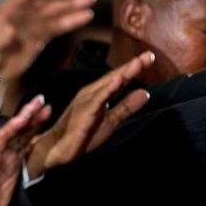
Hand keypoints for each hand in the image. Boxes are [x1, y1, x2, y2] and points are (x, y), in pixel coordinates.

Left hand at [0, 0, 95, 79]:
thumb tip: (10, 30)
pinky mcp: (39, 38)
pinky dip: (71, 22)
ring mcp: (32, 25)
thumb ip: (1, 40)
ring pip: (55, 12)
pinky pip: (57, 27)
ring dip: (72, 5)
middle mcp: (22, 14)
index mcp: (8, 11)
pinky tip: (86, 17)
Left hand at [0, 96, 50, 205]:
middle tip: (40, 100)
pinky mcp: (14, 166)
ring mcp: (6, 158)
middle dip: (27, 115)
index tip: (26, 114)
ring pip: (22, 136)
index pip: (1, 136)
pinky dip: (34, 136)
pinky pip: (25, 147)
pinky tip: (42, 126)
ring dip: (33, 122)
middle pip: (14, 130)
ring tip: (46, 107)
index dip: (14, 125)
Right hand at [26, 51, 155, 178]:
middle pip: (114, 78)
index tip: (149, 57)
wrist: (56, 150)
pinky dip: (108, 90)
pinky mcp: (82, 114)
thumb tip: (146, 92)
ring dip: (122, 73)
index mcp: (98, 95)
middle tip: (149, 55)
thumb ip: (126, 107)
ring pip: (107, 86)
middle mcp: (91, 94)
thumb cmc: (81, 136)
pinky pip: (97, 100)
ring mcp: (85, 102)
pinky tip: (118, 81)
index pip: (118, 79)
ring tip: (137, 63)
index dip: (133, 68)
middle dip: (131, 66)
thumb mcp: (110, 121)